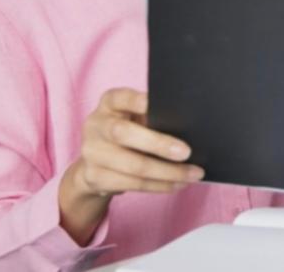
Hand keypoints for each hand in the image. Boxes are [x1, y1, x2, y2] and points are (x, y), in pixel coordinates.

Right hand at [57, 88, 202, 243]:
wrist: (97, 161)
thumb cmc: (129, 131)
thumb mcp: (135, 117)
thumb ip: (154, 116)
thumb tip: (188, 129)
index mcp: (109, 103)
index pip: (121, 97)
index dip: (135, 101)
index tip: (153, 104)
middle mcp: (96, 125)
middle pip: (124, 134)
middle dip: (158, 144)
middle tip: (187, 152)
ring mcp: (92, 152)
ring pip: (133, 166)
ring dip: (168, 173)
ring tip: (192, 174)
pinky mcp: (95, 177)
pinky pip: (132, 184)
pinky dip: (159, 185)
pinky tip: (177, 184)